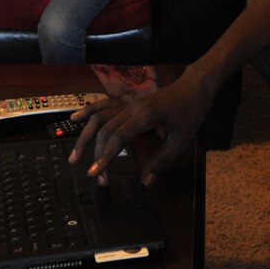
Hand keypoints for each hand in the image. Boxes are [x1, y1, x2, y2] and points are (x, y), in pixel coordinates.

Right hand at [70, 75, 209, 185]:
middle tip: (98, 178)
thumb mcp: (181, 140)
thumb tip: (146, 181)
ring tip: (75, 156)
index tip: (95, 174)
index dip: (104, 158)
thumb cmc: (190, 112)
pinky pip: (104, 105)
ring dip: (85, 137)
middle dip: (97, 155)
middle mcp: (132, 107)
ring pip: (100, 119)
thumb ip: (162, 161)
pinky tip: (74, 118)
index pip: (118, 138)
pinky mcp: (129, 103)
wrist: (195, 87)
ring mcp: (129, 103)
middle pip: (106, 131)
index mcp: (145, 116)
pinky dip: (88, 111)